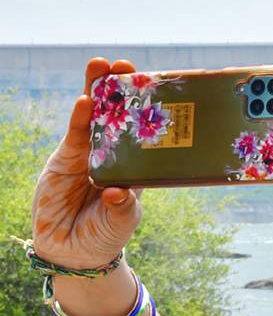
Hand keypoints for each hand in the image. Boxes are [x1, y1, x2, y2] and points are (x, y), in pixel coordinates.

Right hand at [31, 58, 143, 269]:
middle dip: (123, 89)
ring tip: (103, 66)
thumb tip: (116, 191)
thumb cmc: (105, 235)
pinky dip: (79, 117)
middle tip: (128, 65)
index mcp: (138, 165)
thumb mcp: (122, 221)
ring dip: (98, 91)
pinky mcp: (66, 158)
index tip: (162, 87)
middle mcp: (115, 153)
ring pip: (95, 116)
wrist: (73, 251)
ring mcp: (89, 153)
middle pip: (120, 115)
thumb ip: (122, 206)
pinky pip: (75, 133)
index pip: (147, 132)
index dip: (152, 109)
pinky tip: (85, 101)